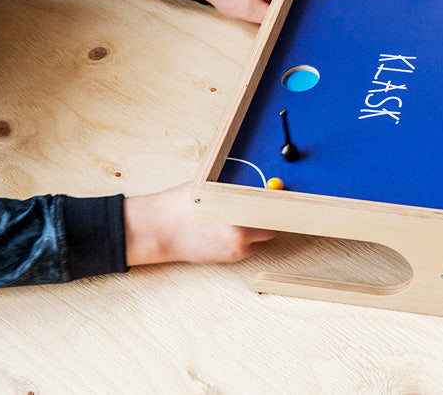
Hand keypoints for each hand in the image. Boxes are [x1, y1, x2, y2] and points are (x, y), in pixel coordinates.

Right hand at [124, 184, 276, 265]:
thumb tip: (263, 185)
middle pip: (274, 220)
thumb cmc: (181, 204)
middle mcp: (242, 225)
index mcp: (238, 203)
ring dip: (256, 229)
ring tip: (234, 220)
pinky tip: (224, 234)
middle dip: (269, 215)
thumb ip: (237, 188)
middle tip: (262, 208)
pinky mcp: (232, 256)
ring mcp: (238, 243)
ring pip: (262, 235)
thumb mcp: (211, 187)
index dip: (279, 200)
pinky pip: (249, 247)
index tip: (283, 196)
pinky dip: (244, 241)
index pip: (274, 201)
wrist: (159, 230)